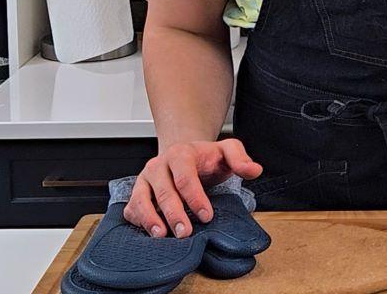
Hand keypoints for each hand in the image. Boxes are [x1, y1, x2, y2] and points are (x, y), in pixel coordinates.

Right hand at [123, 138, 262, 238]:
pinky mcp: (136, 193)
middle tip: (185, 233)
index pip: (185, 177)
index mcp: (180, 154)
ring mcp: (144, 179)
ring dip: (150, 218)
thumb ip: (240, 158)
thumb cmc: (205, 157)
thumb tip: (255, 169)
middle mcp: (158, 165)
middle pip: (163, 190)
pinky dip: (138, 221)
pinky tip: (150, 232)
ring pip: (141, 199)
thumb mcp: (226, 151)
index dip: (195, 198)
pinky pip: (131, 208)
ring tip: (162, 235)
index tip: (206, 216)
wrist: (183, 154)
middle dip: (174, 213)